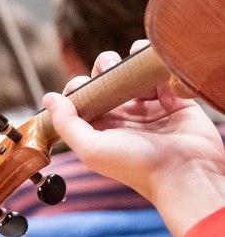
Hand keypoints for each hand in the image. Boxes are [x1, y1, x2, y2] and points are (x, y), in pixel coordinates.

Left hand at [44, 40, 224, 236]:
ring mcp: (147, 106)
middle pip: (105, 78)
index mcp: (100, 127)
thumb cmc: (138, 167)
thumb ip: (67, 123)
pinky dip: (155, 69)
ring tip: (130, 70)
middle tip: (109, 73)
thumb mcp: (91, 149)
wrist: (187, 174)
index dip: (78, 85)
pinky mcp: (173, 100)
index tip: (82, 85)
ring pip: (131, 71)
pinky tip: (157, 83)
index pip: (81, 96)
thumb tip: (49, 98)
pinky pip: (159, 73)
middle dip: (103, 67)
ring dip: (127, 62)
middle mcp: (121, 115)